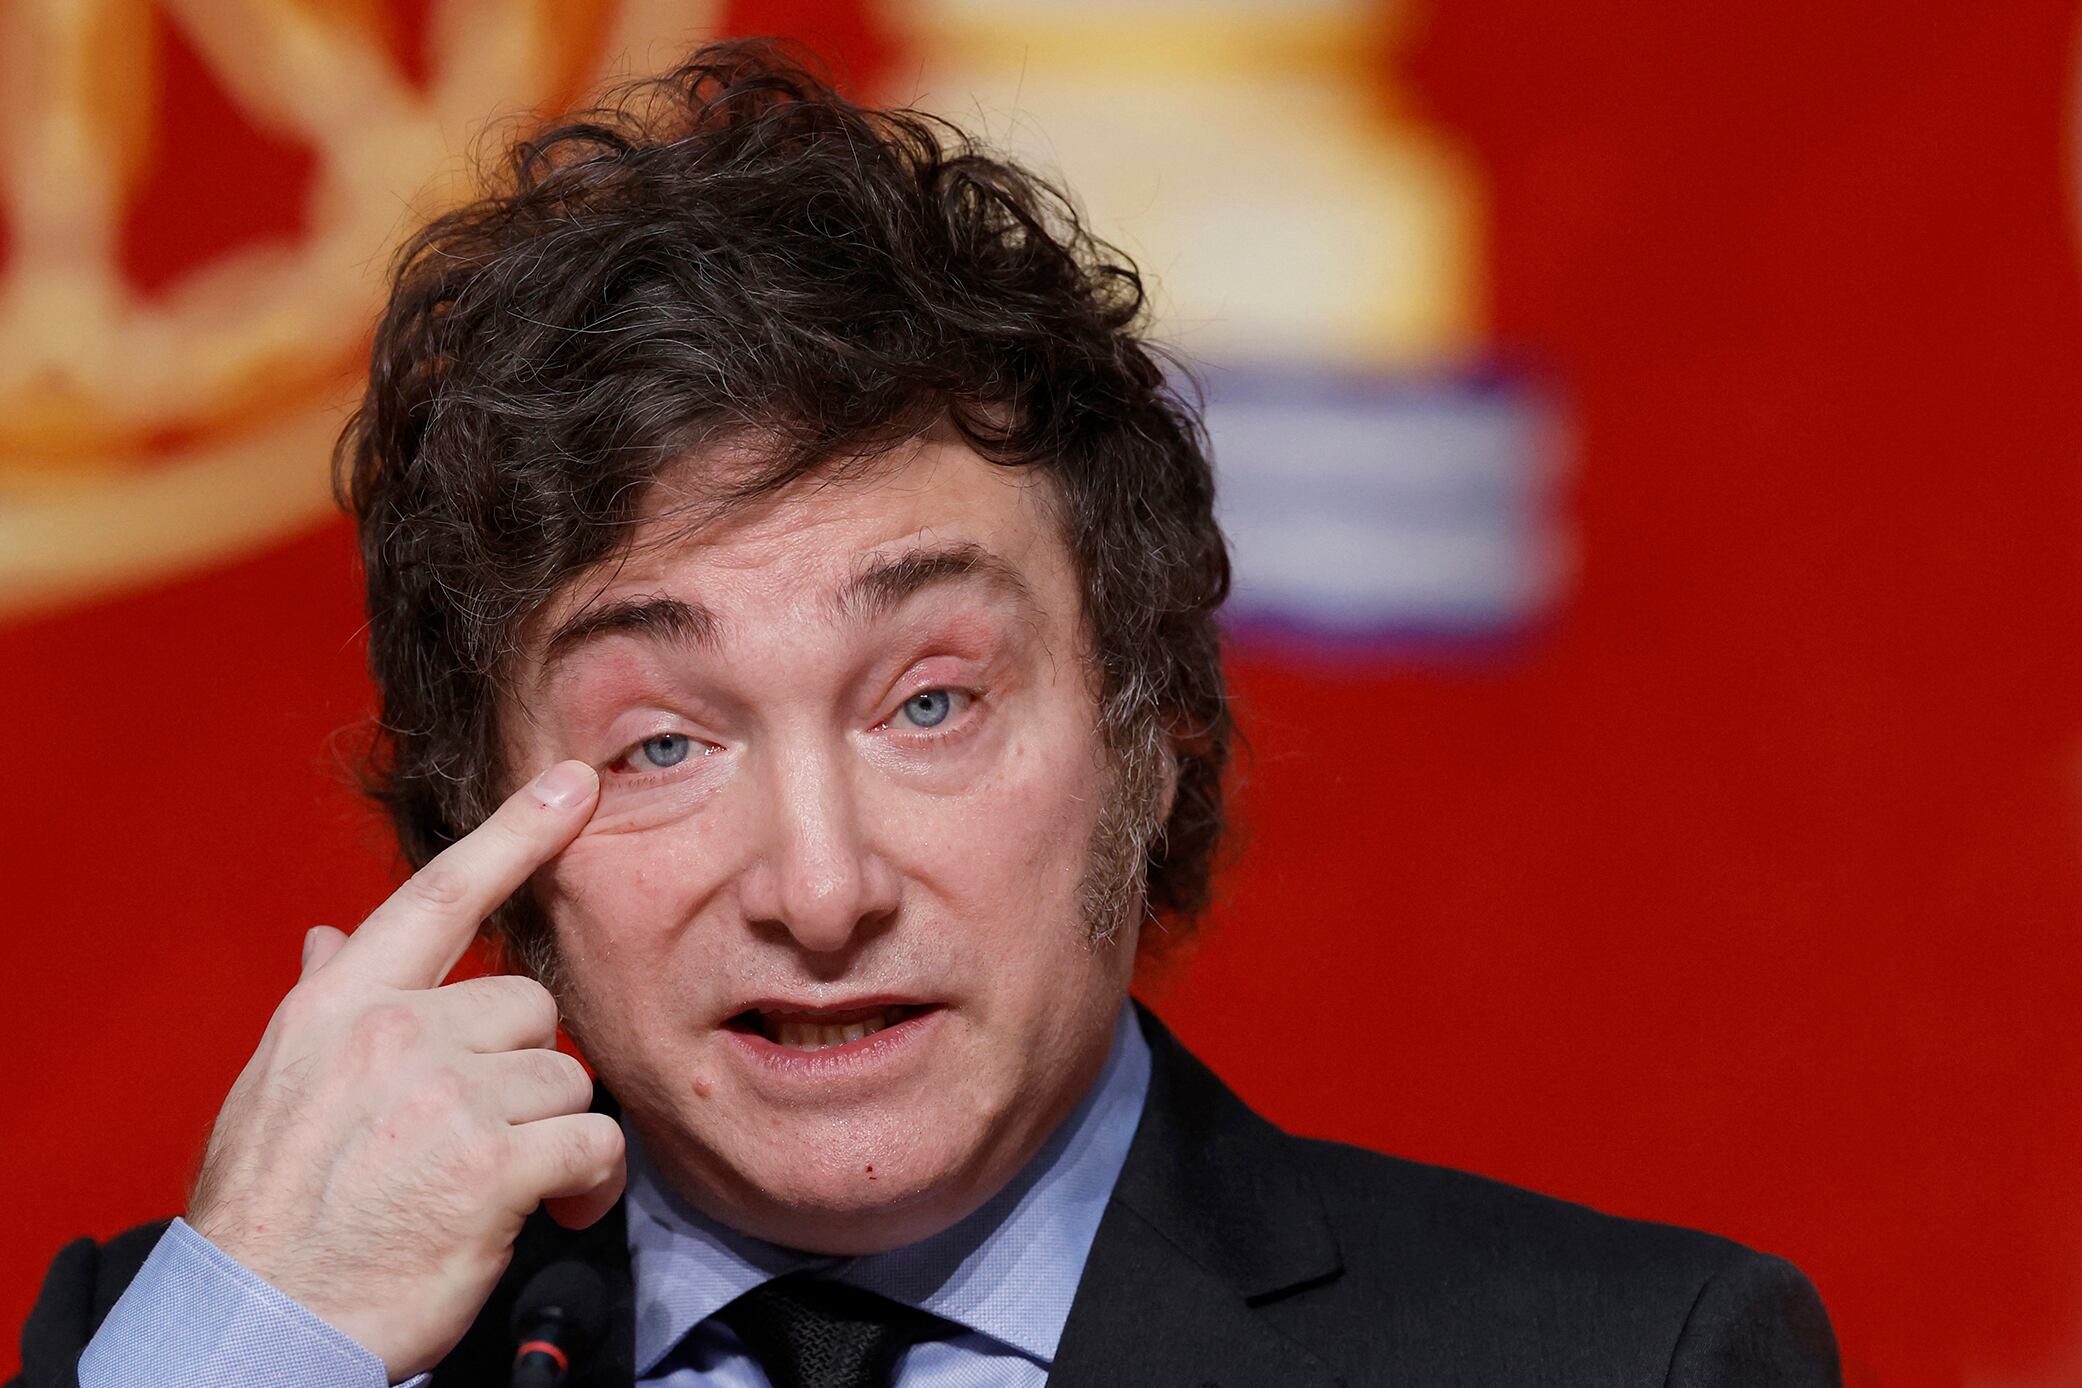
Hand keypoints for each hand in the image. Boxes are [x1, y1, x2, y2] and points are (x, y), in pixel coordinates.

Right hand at [187, 760, 624, 1381]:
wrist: (260, 1322)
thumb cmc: (273, 1212)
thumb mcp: (277, 1088)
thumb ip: (325, 1001)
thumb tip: (333, 935)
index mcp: (340, 1005)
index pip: (440, 896)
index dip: (516, 833)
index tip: (573, 785)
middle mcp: (395, 1032)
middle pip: (528, 1007)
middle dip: (521, 1070)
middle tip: (480, 1134)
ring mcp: (445, 1094)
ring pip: (565, 1077)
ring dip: (551, 1134)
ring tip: (499, 1185)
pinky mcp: (494, 1163)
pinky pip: (591, 1142)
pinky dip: (588, 1183)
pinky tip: (551, 1207)